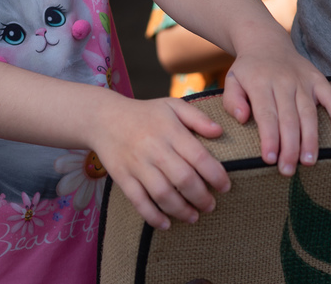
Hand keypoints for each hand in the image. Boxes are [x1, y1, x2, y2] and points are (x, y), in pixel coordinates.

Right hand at [90, 97, 228, 229]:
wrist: (104, 118)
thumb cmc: (145, 113)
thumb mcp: (173, 106)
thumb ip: (198, 118)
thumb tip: (220, 132)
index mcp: (170, 131)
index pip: (198, 156)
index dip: (215, 175)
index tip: (226, 187)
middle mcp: (154, 148)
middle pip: (183, 179)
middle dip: (201, 197)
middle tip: (211, 205)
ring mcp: (137, 164)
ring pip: (162, 193)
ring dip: (181, 210)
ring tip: (193, 216)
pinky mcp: (122, 177)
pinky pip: (138, 201)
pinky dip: (153, 216)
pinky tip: (166, 224)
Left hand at [221, 30, 330, 175]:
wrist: (266, 42)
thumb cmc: (248, 70)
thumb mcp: (231, 80)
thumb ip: (232, 100)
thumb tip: (242, 118)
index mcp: (260, 83)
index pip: (266, 114)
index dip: (270, 138)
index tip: (269, 159)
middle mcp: (283, 81)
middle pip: (289, 118)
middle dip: (290, 146)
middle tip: (288, 170)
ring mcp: (302, 80)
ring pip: (309, 112)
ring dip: (310, 138)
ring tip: (309, 162)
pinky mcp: (317, 78)